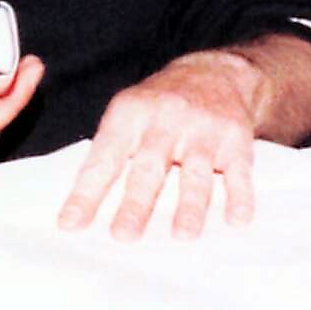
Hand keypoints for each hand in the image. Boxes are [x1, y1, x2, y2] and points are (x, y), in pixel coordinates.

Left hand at [57, 50, 270, 240]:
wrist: (214, 73)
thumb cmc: (160, 104)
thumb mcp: (127, 113)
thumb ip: (109, 152)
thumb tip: (81, 204)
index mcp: (130, 114)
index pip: (104, 158)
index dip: (86, 193)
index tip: (71, 224)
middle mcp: (166, 119)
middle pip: (149, 167)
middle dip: (135, 204)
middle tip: (123, 236)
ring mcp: (203, 129)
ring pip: (195, 172)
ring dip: (189, 205)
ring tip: (182, 235)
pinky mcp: (236, 140)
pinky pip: (239, 172)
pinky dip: (239, 197)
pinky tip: (236, 220)